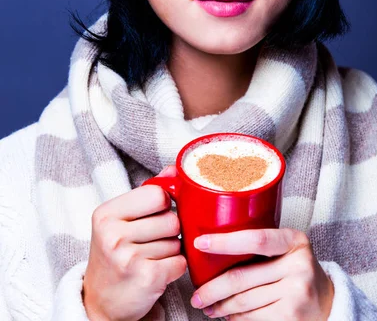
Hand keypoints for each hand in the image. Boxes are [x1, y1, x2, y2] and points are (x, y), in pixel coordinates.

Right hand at [82, 165, 186, 320]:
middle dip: (169, 232)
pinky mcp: (147, 279)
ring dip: (172, 251)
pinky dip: (175, 268)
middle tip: (151, 242)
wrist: (100, 302)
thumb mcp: (121, 219)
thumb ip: (147, 193)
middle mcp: (113, 234)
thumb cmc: (115, 254)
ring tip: (151, 258)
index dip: (164, 204)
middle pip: (171, 219)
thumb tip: (173, 169)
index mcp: (106, 214)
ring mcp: (129, 258)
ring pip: (177, 242)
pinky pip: (180, 262)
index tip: (154, 214)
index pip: (157, 194)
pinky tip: (157, 272)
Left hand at [190, 227, 333, 320]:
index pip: (256, 239)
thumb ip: (261, 245)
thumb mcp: (287, 249)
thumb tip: (212, 250)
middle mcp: (298, 264)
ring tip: (209, 307)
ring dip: (221, 306)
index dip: (225, 241)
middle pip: (242, 277)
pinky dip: (236, 318)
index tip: (200, 243)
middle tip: (196, 295)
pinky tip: (228, 315)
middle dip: (213, 288)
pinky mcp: (293, 316)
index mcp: (294, 240)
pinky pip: (253, 317)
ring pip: (244, 301)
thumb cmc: (296, 270)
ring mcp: (297, 292)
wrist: (328, 301)